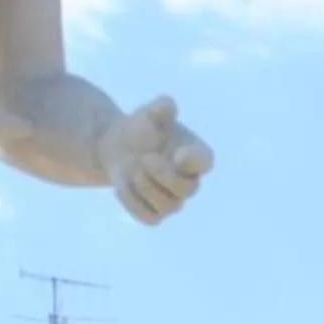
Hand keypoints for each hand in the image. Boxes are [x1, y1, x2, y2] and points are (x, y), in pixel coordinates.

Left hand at [99, 96, 211, 224]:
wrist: (118, 147)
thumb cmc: (141, 128)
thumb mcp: (149, 113)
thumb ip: (160, 108)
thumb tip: (168, 105)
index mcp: (195, 155)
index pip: (205, 163)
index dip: (193, 161)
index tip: (176, 153)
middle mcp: (189, 182)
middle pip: (187, 190)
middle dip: (162, 175)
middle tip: (143, 158)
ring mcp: (173, 201)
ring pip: (167, 207)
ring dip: (144, 187)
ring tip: (130, 168)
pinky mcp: (155, 213)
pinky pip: (149, 218)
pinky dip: (133, 202)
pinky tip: (122, 186)